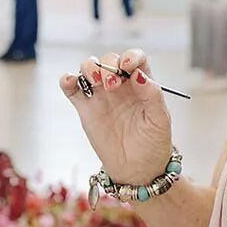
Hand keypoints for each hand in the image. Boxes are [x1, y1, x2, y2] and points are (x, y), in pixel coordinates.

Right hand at [58, 50, 173, 185]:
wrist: (137, 170)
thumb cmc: (153, 144)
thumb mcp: (160, 119)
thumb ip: (152, 95)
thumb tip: (138, 74)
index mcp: (141, 84)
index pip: (135, 59)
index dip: (130, 56)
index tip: (128, 66)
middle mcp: (120, 85)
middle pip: (109, 60)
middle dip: (109, 65)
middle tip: (113, 84)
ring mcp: (101, 96)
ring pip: (89, 68)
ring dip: (90, 68)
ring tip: (97, 82)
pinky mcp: (85, 108)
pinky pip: (72, 88)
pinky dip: (67, 80)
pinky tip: (69, 80)